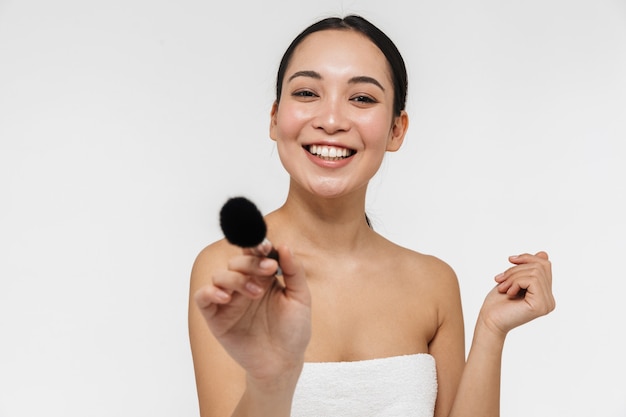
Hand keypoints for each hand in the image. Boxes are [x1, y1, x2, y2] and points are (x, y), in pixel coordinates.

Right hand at [194, 245, 311, 381]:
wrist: (283, 362)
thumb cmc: (293, 330)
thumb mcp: (300, 298)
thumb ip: (294, 271)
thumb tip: (284, 246)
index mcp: (263, 277)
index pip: (253, 254)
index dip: (256, 246)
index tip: (265, 247)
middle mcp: (243, 285)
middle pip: (236, 261)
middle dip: (251, 263)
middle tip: (269, 270)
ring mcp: (229, 300)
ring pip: (219, 275)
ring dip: (236, 278)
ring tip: (256, 293)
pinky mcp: (216, 317)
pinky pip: (203, 297)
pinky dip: (210, 292)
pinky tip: (226, 297)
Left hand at [479, 251, 554, 337]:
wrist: (489, 320)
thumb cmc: (498, 302)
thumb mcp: (513, 279)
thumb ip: (529, 268)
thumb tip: (544, 253)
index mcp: (544, 293)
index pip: (544, 265)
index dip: (527, 258)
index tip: (510, 260)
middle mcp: (550, 299)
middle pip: (541, 266)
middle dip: (517, 268)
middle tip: (500, 279)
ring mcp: (547, 303)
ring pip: (535, 272)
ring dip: (513, 276)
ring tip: (503, 287)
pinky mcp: (540, 305)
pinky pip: (532, 280)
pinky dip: (516, 282)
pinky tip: (508, 292)